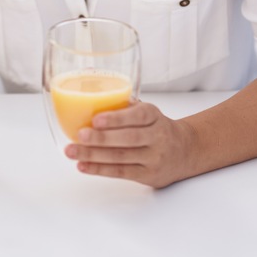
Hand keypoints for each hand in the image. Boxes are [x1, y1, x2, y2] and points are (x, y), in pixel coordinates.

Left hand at [64, 101, 194, 188]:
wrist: (185, 151)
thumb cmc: (156, 127)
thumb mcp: (146, 111)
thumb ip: (123, 103)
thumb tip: (88, 81)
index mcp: (154, 115)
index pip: (137, 116)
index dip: (117, 119)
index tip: (96, 119)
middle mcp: (157, 136)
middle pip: (128, 139)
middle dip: (101, 138)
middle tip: (79, 135)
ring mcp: (154, 158)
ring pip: (121, 157)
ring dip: (93, 155)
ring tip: (71, 151)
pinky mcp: (148, 175)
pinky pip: (121, 173)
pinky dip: (100, 169)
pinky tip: (83, 165)